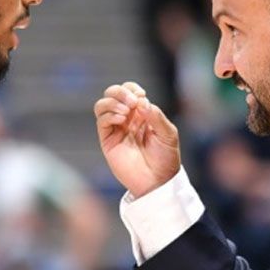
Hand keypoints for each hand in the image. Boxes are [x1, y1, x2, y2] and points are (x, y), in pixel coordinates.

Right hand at [94, 82, 179, 197]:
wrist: (158, 181)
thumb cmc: (165, 158)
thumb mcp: (168, 133)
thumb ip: (156, 116)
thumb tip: (141, 101)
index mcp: (141, 114)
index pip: (130, 91)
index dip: (132, 88)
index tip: (141, 96)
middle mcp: (126, 118)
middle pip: (113, 93)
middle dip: (120, 92)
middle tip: (132, 102)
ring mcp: (116, 129)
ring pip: (102, 105)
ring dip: (113, 101)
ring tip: (126, 111)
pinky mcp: (108, 141)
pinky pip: (101, 121)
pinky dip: (109, 114)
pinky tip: (122, 119)